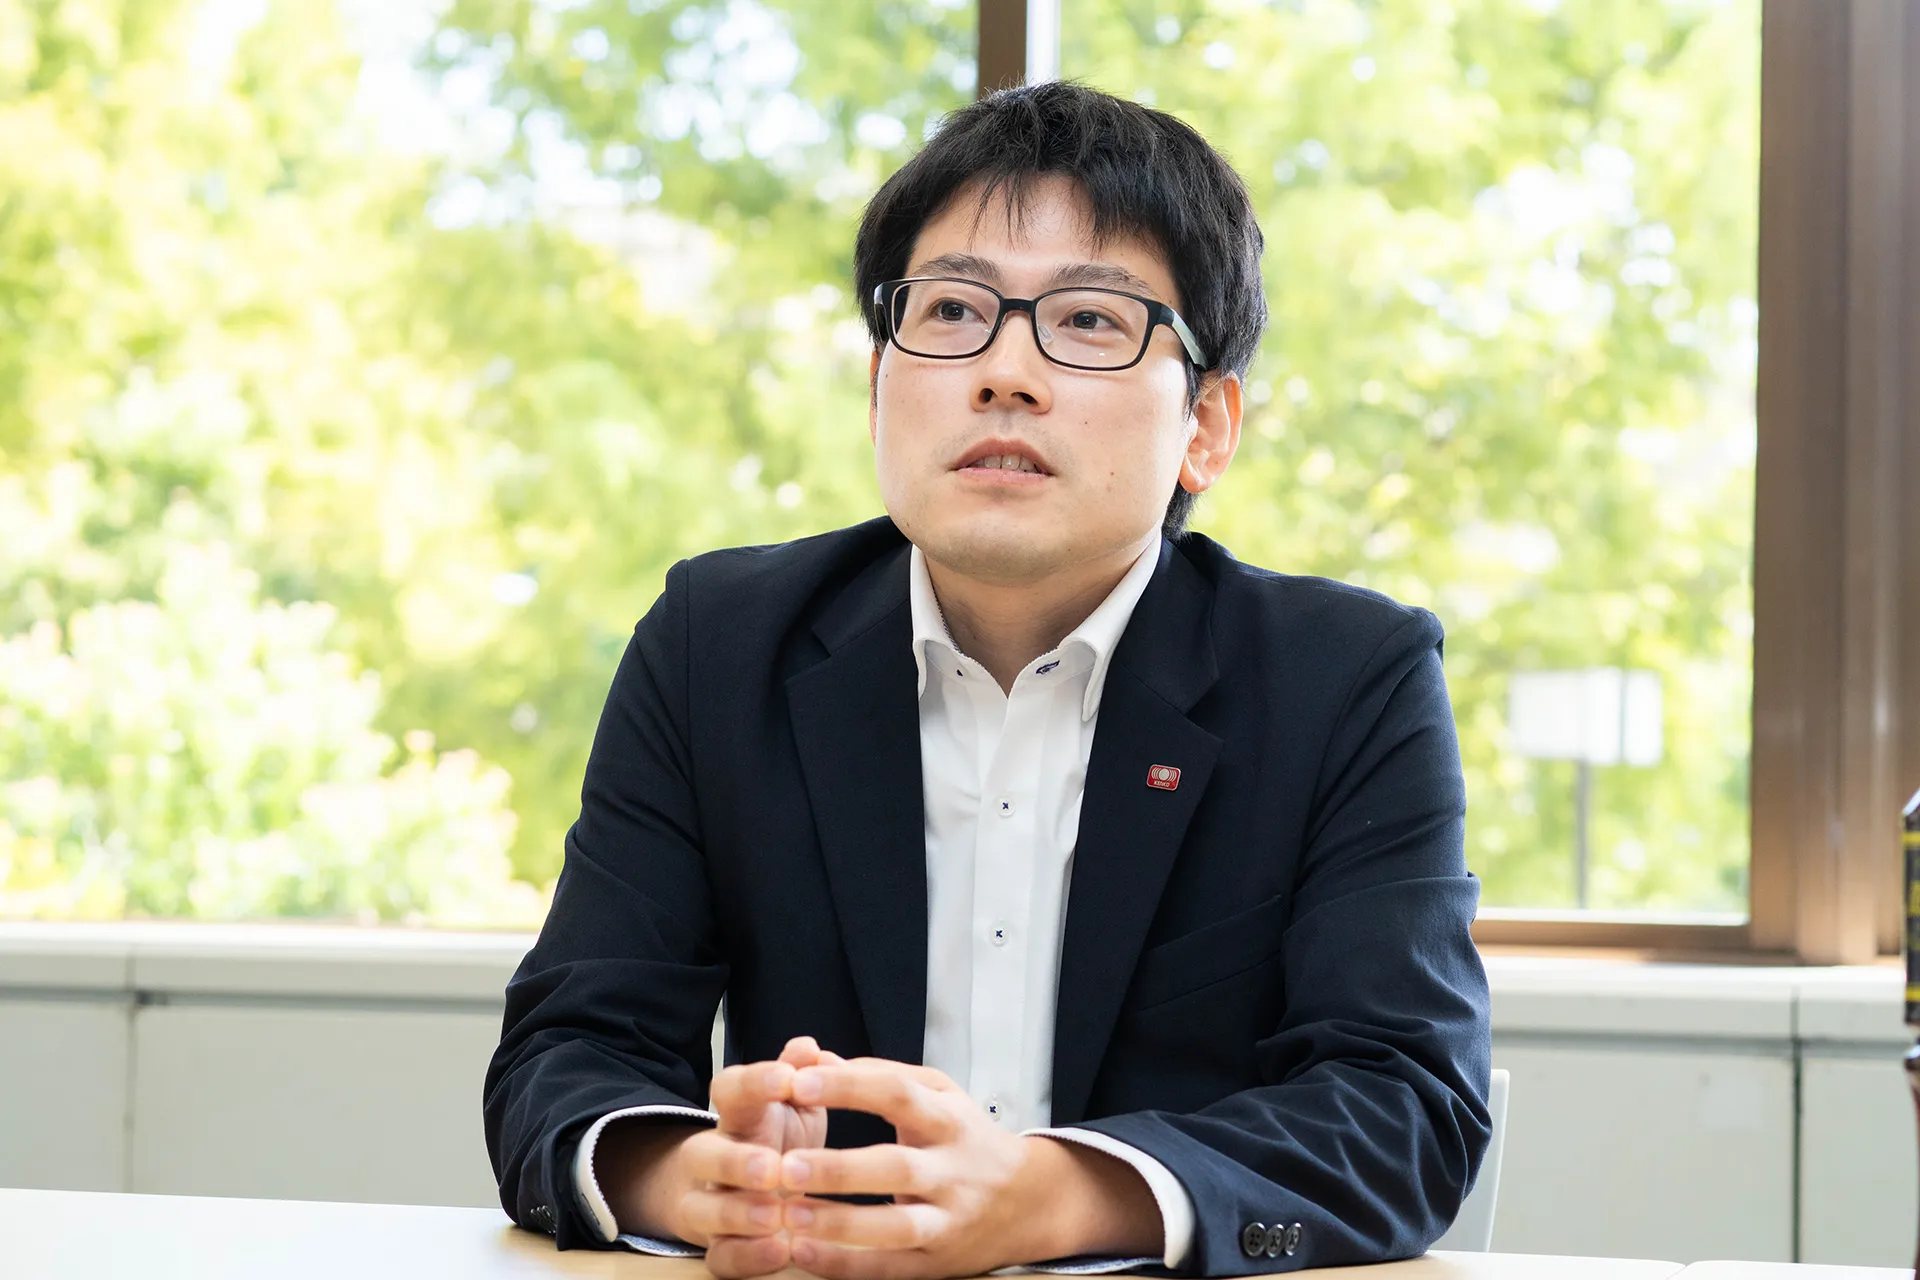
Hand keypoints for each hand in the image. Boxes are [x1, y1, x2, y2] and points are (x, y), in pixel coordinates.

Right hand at [604, 1036, 839, 1277]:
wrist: (754, 1194)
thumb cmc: (783, 1141)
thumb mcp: (797, 1106)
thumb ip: (802, 1077)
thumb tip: (810, 1048)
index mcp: (738, 1117)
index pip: (729, 1090)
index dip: (754, 1082)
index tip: (788, 1078)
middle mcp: (714, 1159)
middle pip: (702, 1154)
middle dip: (735, 1161)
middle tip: (773, 1167)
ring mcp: (711, 1205)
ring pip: (701, 1210)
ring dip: (736, 1214)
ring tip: (775, 1216)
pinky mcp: (719, 1247)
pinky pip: (719, 1259)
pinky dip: (746, 1259)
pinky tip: (780, 1253)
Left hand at [772, 1060, 1161, 1279]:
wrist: (1030, 1201)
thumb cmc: (966, 1138)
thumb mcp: (937, 1093)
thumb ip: (876, 1074)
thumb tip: (813, 1059)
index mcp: (949, 1119)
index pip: (899, 1094)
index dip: (850, 1087)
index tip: (799, 1083)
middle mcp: (953, 1170)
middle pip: (898, 1167)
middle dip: (841, 1168)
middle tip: (787, 1164)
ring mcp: (950, 1219)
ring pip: (897, 1226)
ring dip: (841, 1224)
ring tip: (790, 1213)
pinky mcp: (940, 1263)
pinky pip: (891, 1269)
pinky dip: (846, 1265)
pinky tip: (804, 1252)